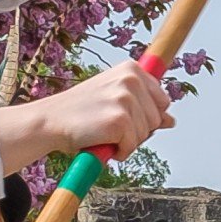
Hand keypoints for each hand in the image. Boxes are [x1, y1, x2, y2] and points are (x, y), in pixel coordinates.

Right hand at [26, 60, 171, 159]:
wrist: (50, 121)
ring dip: (127, 141)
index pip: (162, 100)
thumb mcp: (115, 100)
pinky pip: (132, 146)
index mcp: (132, 69)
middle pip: (157, 118)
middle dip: (138, 130)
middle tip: (110, 126)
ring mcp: (125, 99)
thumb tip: (171, 120)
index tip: (125, 117)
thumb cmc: (80, 111)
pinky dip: (119, 152)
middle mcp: (131, 80)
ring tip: (104, 132)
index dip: (145, 115)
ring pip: (146, 133)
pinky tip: (101, 141)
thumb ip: (144, 106)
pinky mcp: (119, 121)